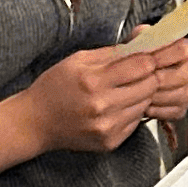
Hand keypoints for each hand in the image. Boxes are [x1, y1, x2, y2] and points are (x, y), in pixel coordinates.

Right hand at [22, 41, 187, 157]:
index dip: (150, 58)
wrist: (36, 122)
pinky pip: (136, 121)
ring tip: (123, 89)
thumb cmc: (54, 88)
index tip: (151, 54)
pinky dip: (132, 111)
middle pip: (149, 85)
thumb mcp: (78, 60)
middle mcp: (102, 106)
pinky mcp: (111, 141)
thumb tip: (141, 45)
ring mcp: (108, 126)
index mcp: (93, 81)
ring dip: (141, 94)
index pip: (141, 66)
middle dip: (149, 75)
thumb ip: (112, 54)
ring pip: (145, 104)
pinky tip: (115, 106)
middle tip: (139, 71)